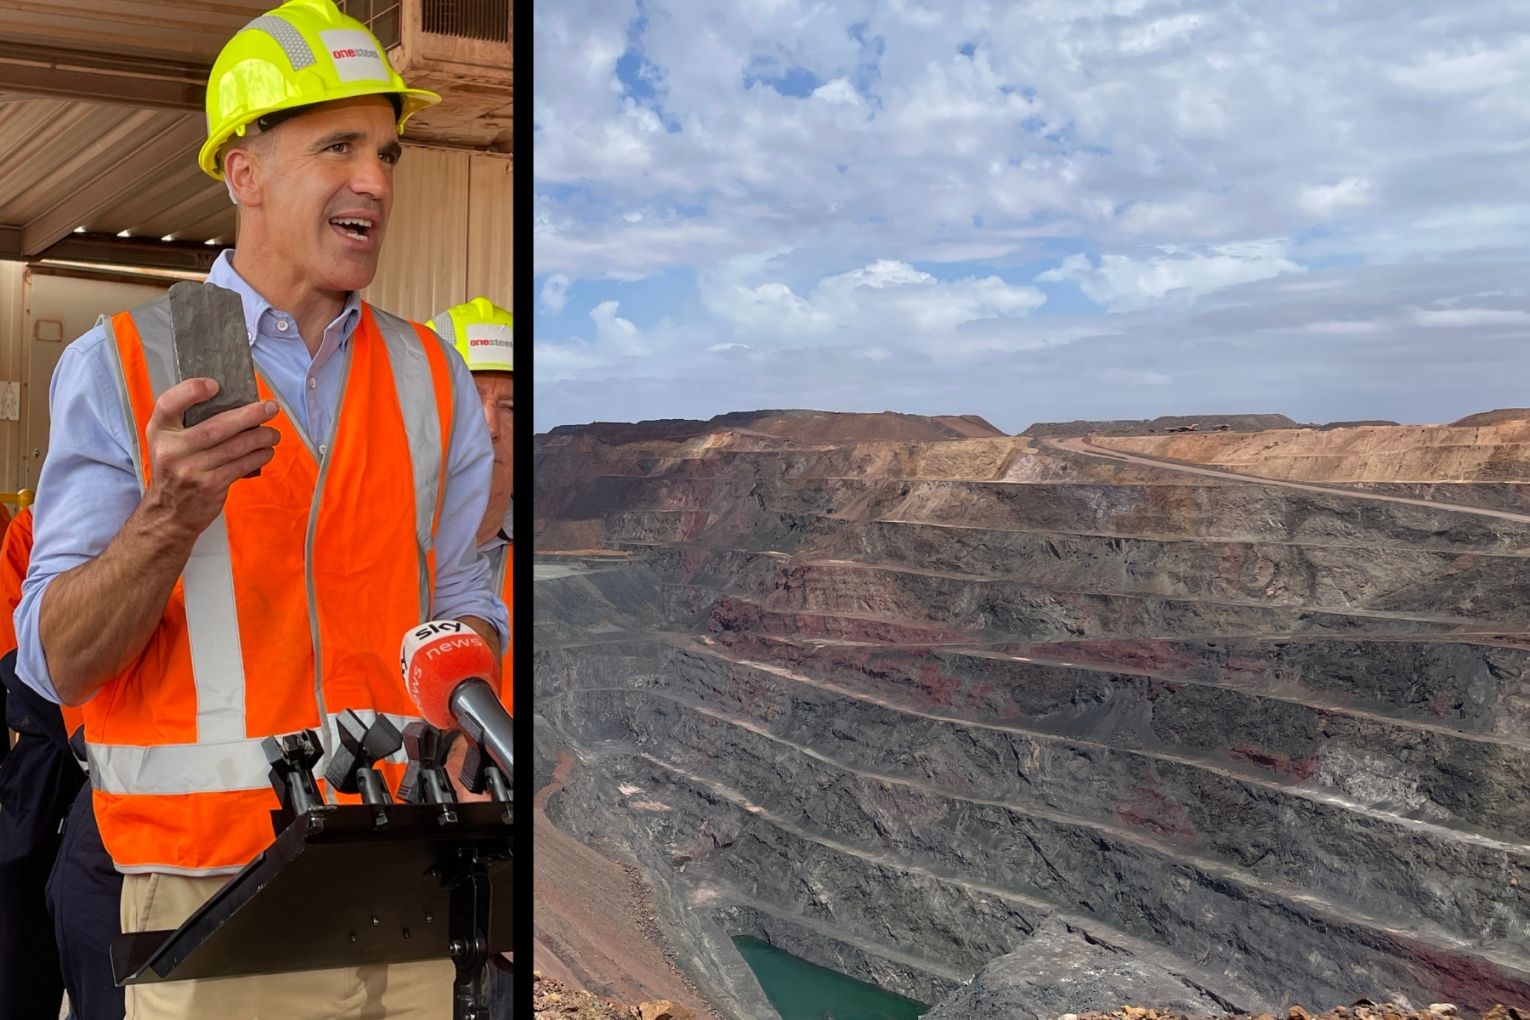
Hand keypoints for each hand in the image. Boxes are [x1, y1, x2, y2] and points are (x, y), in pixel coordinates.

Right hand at [143, 378, 279, 538]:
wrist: (168, 512)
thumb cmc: (175, 468)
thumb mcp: (168, 441)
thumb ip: (187, 421)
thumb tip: (234, 401)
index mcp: (159, 431)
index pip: (168, 404)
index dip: (191, 391)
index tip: (215, 384)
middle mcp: (172, 450)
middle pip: (215, 427)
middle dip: (249, 416)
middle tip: (270, 407)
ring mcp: (191, 469)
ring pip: (234, 447)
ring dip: (260, 437)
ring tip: (273, 433)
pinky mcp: (210, 486)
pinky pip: (240, 465)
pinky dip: (258, 456)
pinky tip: (267, 451)